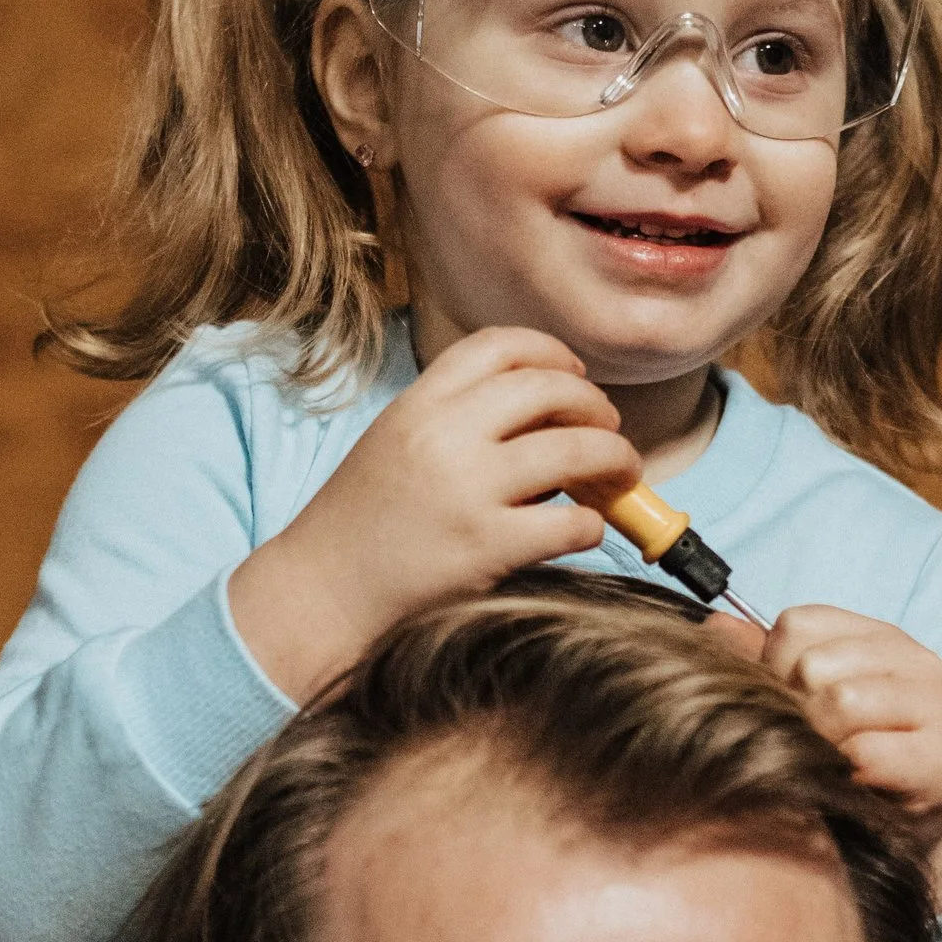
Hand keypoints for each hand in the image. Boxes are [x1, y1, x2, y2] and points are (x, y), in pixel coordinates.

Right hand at [228, 327, 640, 699]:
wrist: (320, 595)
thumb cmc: (361, 525)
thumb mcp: (393, 444)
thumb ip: (455, 420)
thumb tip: (546, 416)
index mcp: (417, 404)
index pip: (499, 346)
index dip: (551, 351)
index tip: (575, 373)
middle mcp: (443, 436)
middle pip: (549, 388)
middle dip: (595, 406)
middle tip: (608, 428)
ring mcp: (467, 490)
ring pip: (577, 448)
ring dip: (616, 457)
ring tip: (621, 474)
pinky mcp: (488, 547)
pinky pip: (573, 522)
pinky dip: (593, 523)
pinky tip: (584, 529)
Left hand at [758, 607, 941, 907]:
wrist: (902, 825)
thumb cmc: (848, 756)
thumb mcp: (808, 701)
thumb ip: (764, 662)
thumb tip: (715, 627)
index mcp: (876, 635)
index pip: (798, 625)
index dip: (773, 670)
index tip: (787, 708)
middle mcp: (913, 658)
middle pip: (816, 664)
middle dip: (797, 712)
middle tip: (808, 745)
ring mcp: (936, 705)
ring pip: (843, 702)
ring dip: (822, 744)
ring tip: (828, 764)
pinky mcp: (941, 759)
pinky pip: (868, 755)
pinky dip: (847, 775)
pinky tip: (850, 786)